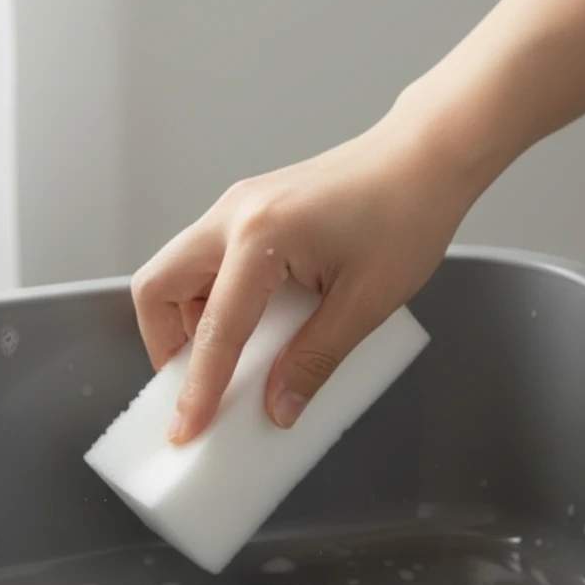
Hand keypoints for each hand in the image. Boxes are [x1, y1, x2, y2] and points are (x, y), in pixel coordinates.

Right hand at [131, 104, 482, 444]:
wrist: (425, 156)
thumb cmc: (409, 212)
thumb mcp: (366, 301)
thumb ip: (316, 359)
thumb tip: (280, 407)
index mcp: (261, 236)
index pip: (215, 329)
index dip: (200, 388)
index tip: (188, 428)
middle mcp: (234, 214)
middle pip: (159, 286)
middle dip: (167, 344)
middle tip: (195, 386)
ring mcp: (238, 206)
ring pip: (179, 270)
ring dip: (190, 320)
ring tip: (230, 358)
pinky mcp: (251, 208)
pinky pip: (209, 259)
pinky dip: (214, 298)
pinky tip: (254, 323)